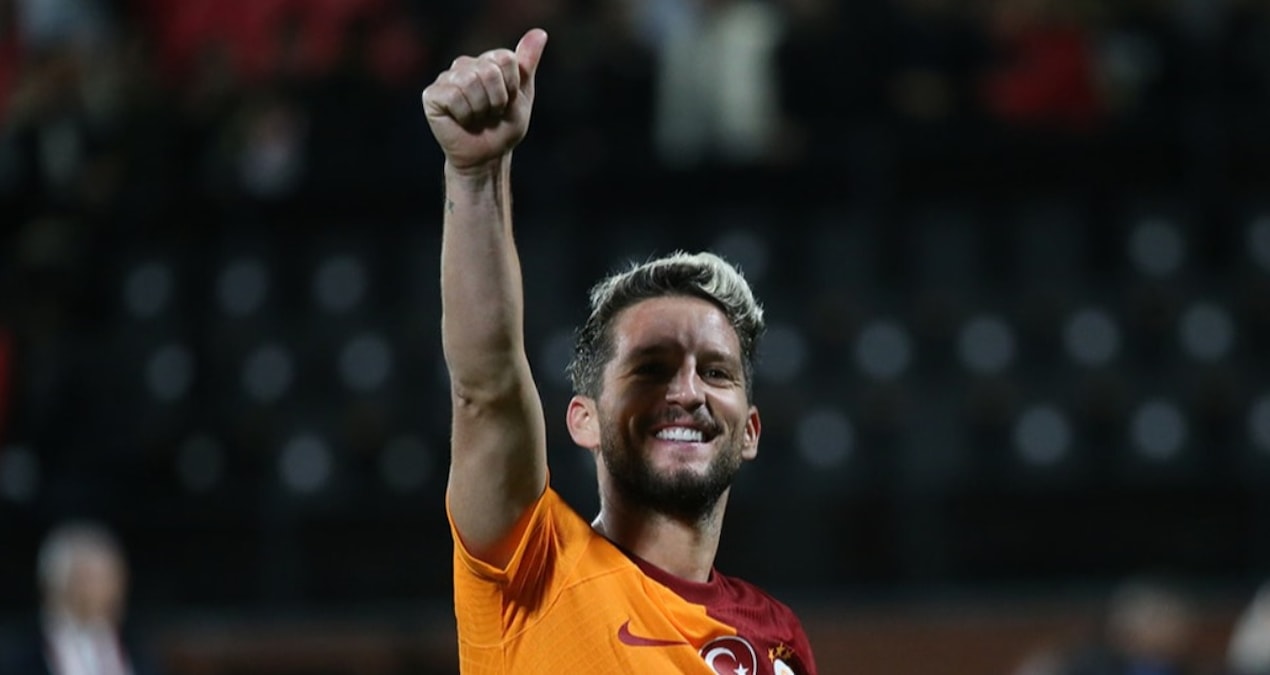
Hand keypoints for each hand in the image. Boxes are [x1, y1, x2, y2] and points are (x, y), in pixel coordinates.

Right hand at [422, 28, 547, 172]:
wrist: (487, 157)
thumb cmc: (503, 127)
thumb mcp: (522, 95)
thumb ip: (527, 64)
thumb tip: (540, 33)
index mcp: (487, 61)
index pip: (505, 58)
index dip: (512, 86)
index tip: (507, 102)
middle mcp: (464, 65)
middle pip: (489, 70)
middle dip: (498, 99)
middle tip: (492, 113)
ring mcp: (446, 79)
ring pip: (470, 81)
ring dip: (481, 108)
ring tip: (478, 118)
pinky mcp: (432, 95)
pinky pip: (453, 96)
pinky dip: (464, 115)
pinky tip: (462, 121)